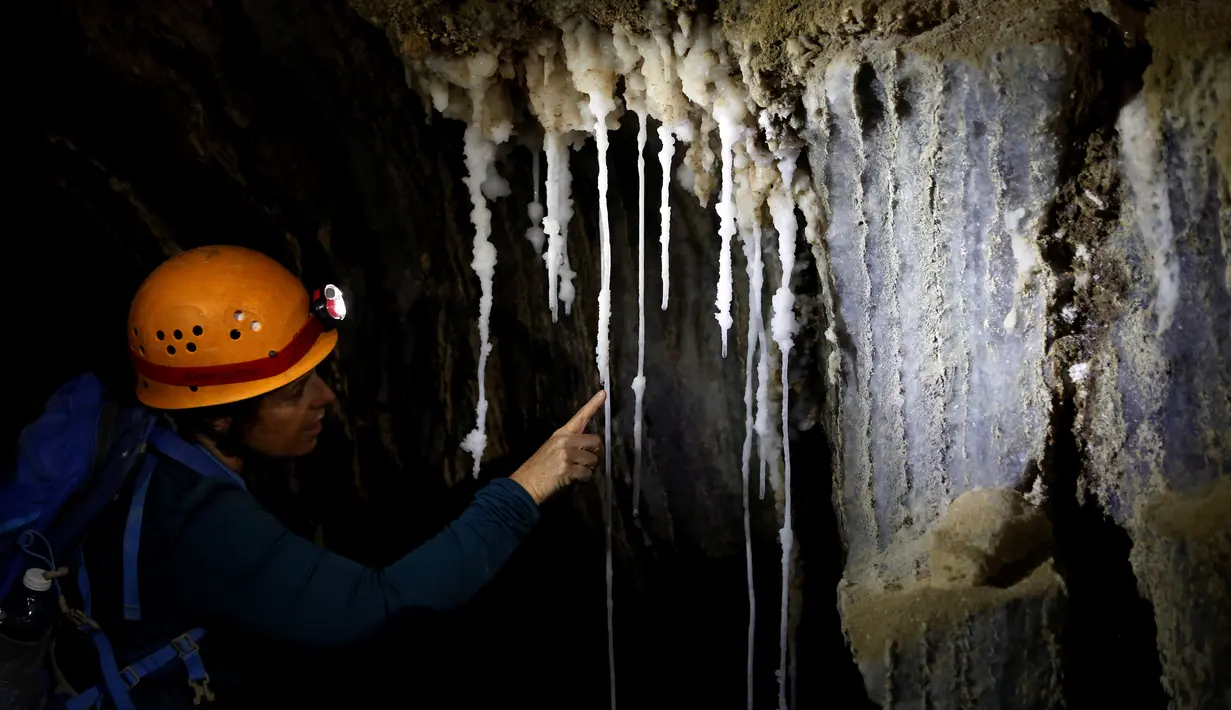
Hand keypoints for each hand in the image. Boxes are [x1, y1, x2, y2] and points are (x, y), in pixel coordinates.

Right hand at [510, 390, 605, 504]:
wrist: (526, 483)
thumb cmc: (540, 468)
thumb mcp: (552, 449)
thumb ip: (571, 444)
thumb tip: (591, 447)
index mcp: (561, 433)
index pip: (580, 417)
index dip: (593, 405)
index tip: (604, 394)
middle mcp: (564, 440)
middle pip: (595, 441)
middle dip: (597, 453)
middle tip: (590, 462)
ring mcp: (566, 454)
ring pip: (593, 459)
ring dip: (589, 468)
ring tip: (576, 472)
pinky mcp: (567, 468)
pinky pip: (587, 473)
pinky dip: (584, 479)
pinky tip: (574, 479)